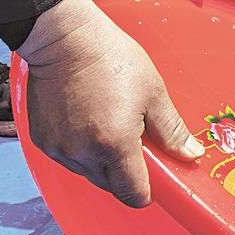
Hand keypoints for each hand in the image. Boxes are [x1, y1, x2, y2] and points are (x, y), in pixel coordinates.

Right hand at [18, 0, 203, 208]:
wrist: (65, 39)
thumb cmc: (112, 59)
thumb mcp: (154, 92)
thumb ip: (171, 130)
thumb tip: (191, 155)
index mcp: (115, 145)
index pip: (133, 194)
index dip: (148, 190)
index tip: (156, 174)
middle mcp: (83, 155)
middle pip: (111, 187)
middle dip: (127, 173)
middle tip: (136, 140)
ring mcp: (60, 150)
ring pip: (89, 174)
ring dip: (103, 162)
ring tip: (110, 123)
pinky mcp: (43, 141)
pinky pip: (69, 159)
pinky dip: (82, 150)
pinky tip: (89, 121)